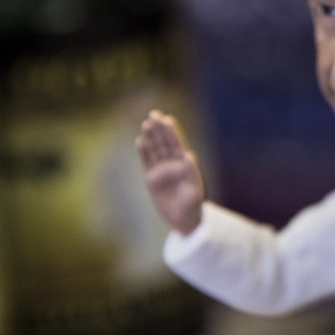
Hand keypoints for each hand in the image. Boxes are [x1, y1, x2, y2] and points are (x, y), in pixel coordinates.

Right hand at [135, 110, 204, 235]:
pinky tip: (140, 140)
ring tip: (146, 123)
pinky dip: (143, 151)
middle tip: (153, 114)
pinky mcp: (152, 179)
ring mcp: (162, 171)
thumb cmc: (192, 206)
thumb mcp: (195, 191)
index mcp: (185, 165)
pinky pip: (146, 162)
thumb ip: (192, 173)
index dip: (172, 132)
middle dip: (160, 129)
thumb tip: (188, 155)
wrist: (183, 220)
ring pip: (155, 150)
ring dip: (151, 137)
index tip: (167, 119)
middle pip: (165, 143)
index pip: (177, 144)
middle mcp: (173, 165)